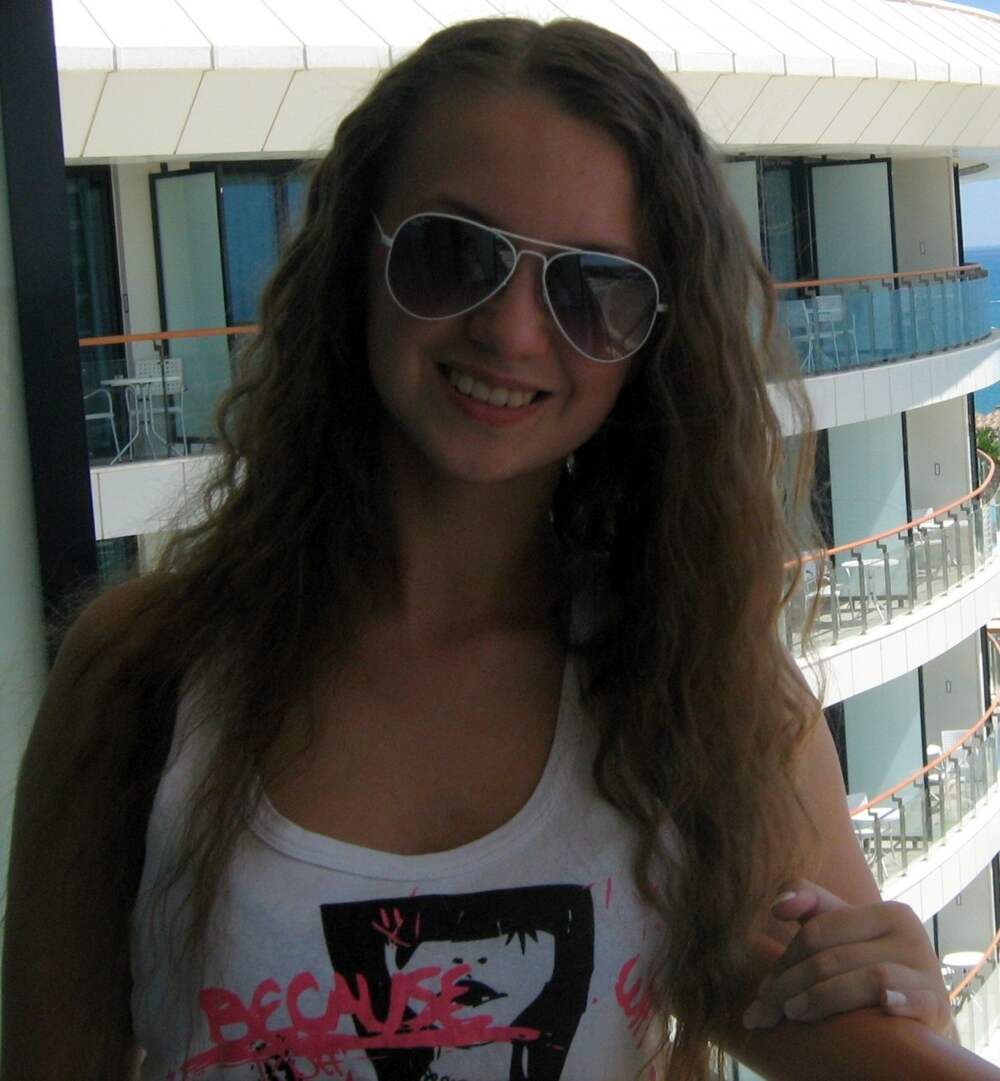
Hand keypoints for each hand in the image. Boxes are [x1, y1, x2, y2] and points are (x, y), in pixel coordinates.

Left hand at [742, 879, 952, 1035]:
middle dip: (791, 986)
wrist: (921, 1014)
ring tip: (792, 1014)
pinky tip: (884, 1006)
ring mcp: (927, 971)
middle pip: (834, 957)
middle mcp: (910, 935)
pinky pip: (917, 999)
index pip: (819, 931)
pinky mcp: (938, 1005)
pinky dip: (900, 1001)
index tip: (761, 991)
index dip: (785, 960)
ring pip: (866, 978)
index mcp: (885, 913)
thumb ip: (811, 904)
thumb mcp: (844, 933)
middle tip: (763, 1012)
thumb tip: (778, 905)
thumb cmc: (870, 968)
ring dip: (823, 999)